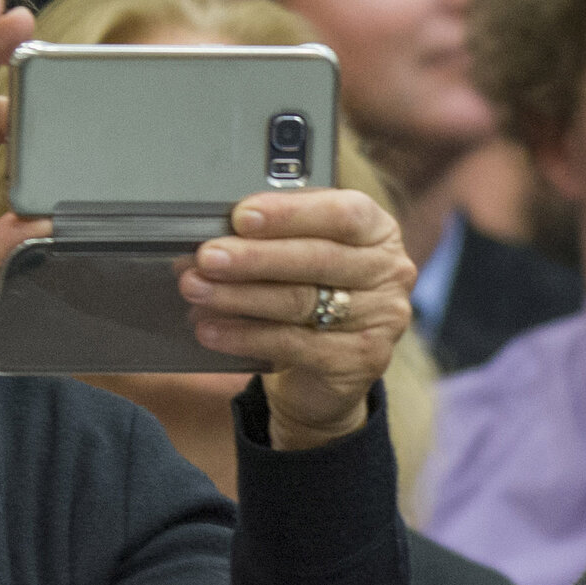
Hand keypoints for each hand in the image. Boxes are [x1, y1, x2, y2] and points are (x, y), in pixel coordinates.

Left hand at [179, 188, 414, 451]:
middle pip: (318, 259)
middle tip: (207, 256)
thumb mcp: (302, 257)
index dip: (291, 213)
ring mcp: (382, 319)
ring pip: (301, 301)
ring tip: (196, 289)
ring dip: (239, 295)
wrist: (327, 370)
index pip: (342, 214)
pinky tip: (211, 330)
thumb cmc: (311, 296)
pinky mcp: (362, 360)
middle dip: (255, 257)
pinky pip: (294, 344)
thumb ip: (277, 237)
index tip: (241, 216)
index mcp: (377, 231)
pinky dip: (245, 336)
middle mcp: (389, 272)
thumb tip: (214, 232)